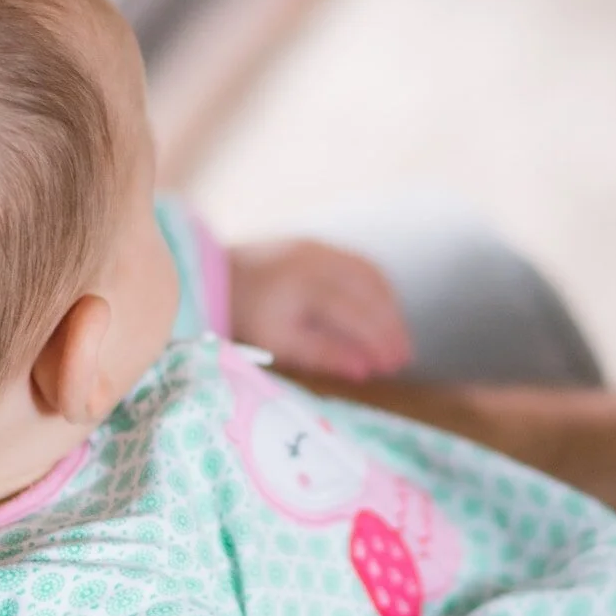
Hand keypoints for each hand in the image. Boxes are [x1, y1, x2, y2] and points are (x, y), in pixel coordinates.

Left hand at [227, 239, 412, 381]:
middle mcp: (316, 260)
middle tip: (404, 357)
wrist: (212, 275)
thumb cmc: (243, 316)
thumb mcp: (278, 343)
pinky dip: (378, 289)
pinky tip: (382, 311)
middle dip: (391, 326)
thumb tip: (365, 370)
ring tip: (397, 338)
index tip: (394, 365)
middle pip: (370, 292)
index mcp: (303, 286)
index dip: (379, 340)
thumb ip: (323, 354)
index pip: (356, 314)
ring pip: (370, 275)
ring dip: (390, 307)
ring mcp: (318, 247)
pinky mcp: (317, 244)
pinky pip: (360, 264)